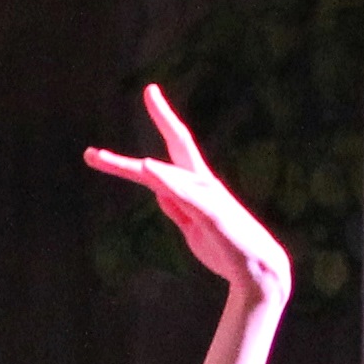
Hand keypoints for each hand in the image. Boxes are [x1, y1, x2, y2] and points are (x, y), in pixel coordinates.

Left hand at [85, 87, 289, 303]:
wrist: (257, 273)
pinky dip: (165, 179)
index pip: (176, 151)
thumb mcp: (191, 227)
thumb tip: (157, 190)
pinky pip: (184, 193)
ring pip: (172, 172)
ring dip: (142, 165)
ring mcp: (208, 197)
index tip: (151, 95)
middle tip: (150, 90)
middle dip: (165, 116)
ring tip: (107, 156)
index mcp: (197, 187)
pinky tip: (147, 167)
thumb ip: (175, 207)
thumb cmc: (225, 250)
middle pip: (179, 145)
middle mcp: (203, 184)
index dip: (163, 122)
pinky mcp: (211, 214)